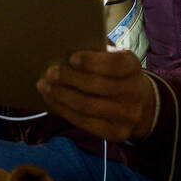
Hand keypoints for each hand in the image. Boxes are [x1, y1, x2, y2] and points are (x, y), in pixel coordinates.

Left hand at [36, 47, 155, 142]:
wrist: (135, 103)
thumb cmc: (112, 74)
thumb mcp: (110, 58)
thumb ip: (94, 52)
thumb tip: (64, 47)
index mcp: (133, 66)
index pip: (114, 63)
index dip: (92, 61)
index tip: (71, 58)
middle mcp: (134, 92)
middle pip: (98, 86)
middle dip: (70, 79)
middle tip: (50, 73)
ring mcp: (127, 115)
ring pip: (88, 106)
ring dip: (62, 96)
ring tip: (44, 86)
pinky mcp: (117, 133)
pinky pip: (85, 123)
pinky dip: (64, 111)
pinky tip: (52, 100)